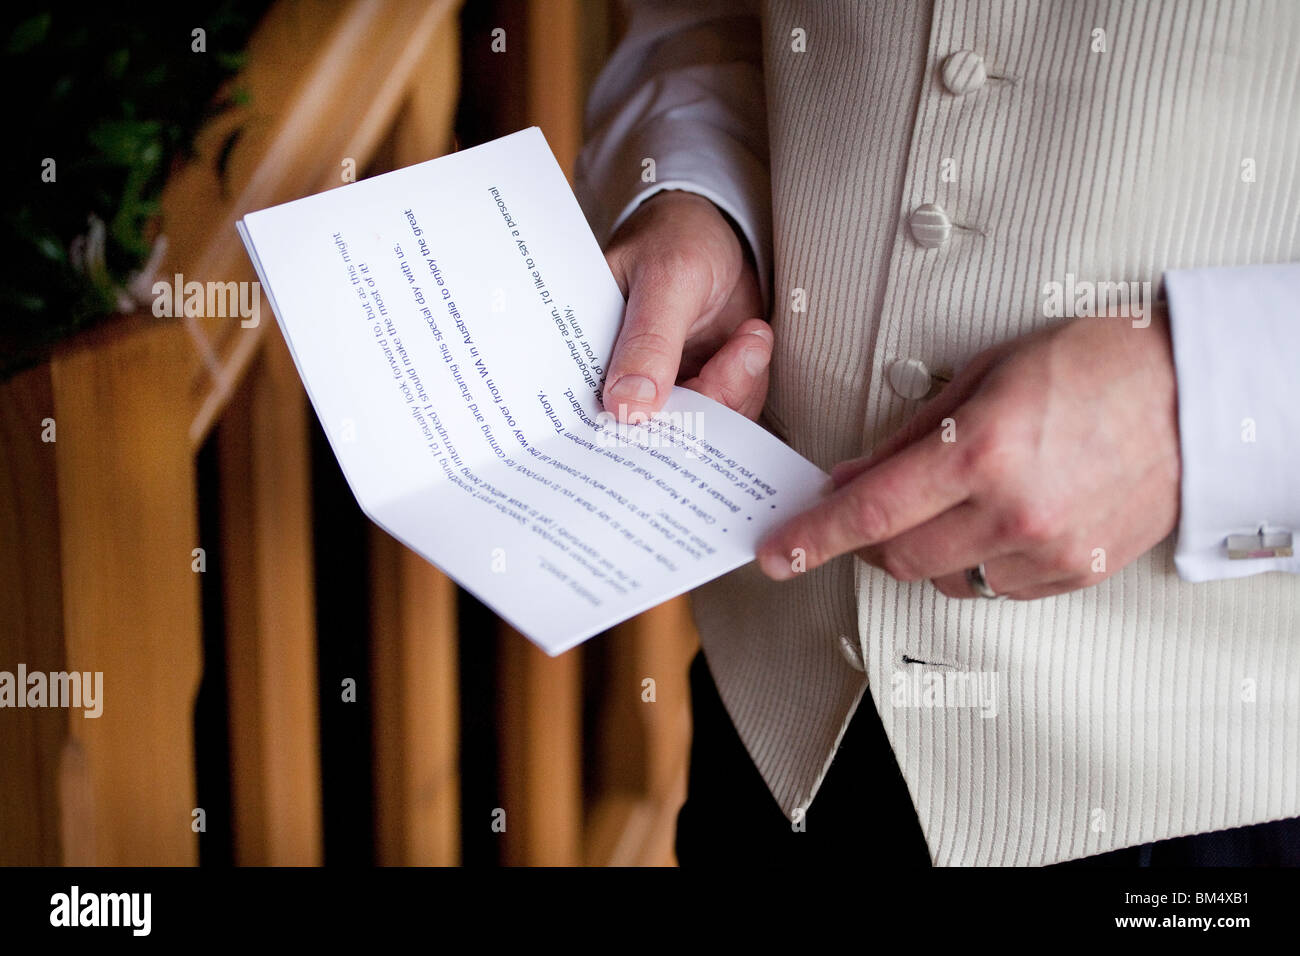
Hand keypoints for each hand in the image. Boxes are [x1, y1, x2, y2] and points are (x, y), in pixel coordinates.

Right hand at [601, 190, 770, 421]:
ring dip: (736, 388)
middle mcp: (622, 379)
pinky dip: (748, 383)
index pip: (600, 411)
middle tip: (734, 355)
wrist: (719, 231)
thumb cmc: (678, 238)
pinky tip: (751, 340)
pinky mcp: (700, 387)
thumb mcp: (667, 279)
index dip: (633, 427)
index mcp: (590, 353)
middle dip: (705, 402)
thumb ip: (649, 343)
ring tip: (748, 335)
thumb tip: (627, 408)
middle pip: (657, 430)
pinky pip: (727, 411)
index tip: (678, 409)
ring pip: (699, 426)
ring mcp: (664, 386)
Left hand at [756, 309, 1181, 598]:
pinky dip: (976, 563)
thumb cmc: (1090, 365)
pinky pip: (995, 588)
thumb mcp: (982, 376)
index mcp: (981, 450)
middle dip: (868, 539)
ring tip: (952, 503)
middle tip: (867, 510)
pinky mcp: (1076, 573)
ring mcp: (1047, 550)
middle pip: (899, 557)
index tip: (778, 553)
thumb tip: (850, 477)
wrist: (1193, 395)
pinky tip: (996, 521)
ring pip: (945, 580)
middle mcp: (1012, 511)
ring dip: (925, 550)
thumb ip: (908, 436)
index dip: (814, 537)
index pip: (872, 511)